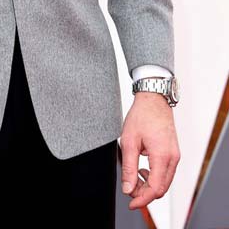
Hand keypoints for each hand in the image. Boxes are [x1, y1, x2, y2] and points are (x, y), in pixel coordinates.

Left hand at [119, 92, 180, 210]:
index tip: (131, 203)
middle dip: (145, 193)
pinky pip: (166, 172)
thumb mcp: (129, 141)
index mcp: (162, 156)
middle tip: (129, 188)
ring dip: (150, 185)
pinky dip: (155, 176)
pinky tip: (142, 169)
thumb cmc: (142, 115)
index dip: (142, 199)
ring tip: (134, 176)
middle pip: (161, 189)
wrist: (154, 99)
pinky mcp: (174, 153)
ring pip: (164, 182)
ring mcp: (175, 155)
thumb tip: (127, 188)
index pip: (155, 189)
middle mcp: (172, 158)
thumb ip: (128, 167)